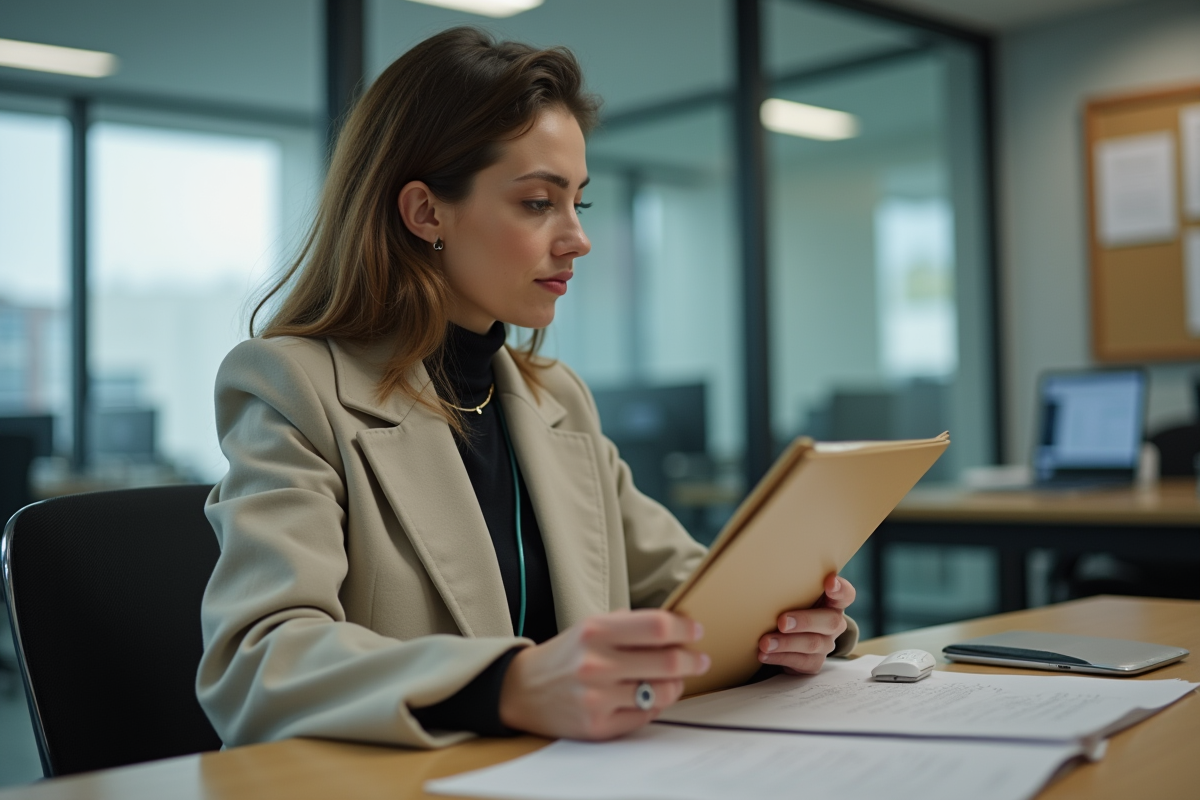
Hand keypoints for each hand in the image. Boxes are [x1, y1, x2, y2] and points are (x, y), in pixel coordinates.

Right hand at [498, 609, 709, 739]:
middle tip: (699, 660)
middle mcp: (596, 664)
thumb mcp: (591, 626)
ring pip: (662, 693)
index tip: (695, 632)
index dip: (684, 629)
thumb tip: (676, 627)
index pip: (657, 627)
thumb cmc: (565, 655)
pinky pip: (646, 716)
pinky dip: (655, 704)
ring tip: (674, 679)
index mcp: (595, 631)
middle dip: (692, 661)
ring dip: (676, 685)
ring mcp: (596, 698)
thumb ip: (630, 625)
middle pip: (667, 662)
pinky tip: (650, 696)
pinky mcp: (597, 726)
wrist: (522, 690)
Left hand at [757, 573, 854, 674]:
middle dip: (805, 621)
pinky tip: (764, 654)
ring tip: (765, 642)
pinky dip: (780, 657)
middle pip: (829, 622)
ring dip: (786, 643)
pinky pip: (800, 662)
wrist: (788, 638)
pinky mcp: (813, 663)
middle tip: (782, 621)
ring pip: (812, 644)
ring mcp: (825, 644)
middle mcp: (833, 624)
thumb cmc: (791, 607)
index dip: (840, 589)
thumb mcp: (795, 597)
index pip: (845, 594)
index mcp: (832, 603)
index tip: (829, 582)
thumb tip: (762, 576)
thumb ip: (792, 588)